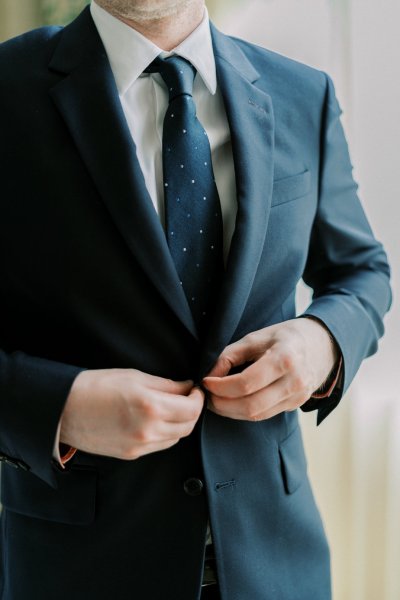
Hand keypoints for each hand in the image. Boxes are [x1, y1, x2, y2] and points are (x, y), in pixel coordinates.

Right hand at [60, 369, 203, 459]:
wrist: (64, 409)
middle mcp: (148, 431)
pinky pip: (159, 446)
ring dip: (180, 424)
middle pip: (187, 427)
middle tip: (188, 398)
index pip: (191, 410)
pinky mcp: (131, 454)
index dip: (198, 399)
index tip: (195, 390)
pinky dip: (165, 434)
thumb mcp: (135, 377)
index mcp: (150, 407)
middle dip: (192, 411)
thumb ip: (166, 385)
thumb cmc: (96, 387)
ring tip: (172, 408)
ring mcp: (139, 446)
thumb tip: (186, 387)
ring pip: (175, 438)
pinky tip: (157, 420)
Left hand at [203, 318, 338, 420]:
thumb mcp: (257, 337)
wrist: (323, 344)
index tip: (206, 381)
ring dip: (230, 412)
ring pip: (257, 415)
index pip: (247, 383)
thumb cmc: (285, 337)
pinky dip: (244, 412)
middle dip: (222, 404)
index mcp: (285, 358)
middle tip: (206, 396)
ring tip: (216, 400)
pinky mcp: (296, 405)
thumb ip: (230, 355)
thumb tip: (209, 374)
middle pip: (251, 406)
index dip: (221, 386)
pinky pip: (265, 415)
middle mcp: (295, 381)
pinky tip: (232, 403)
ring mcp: (298, 396)